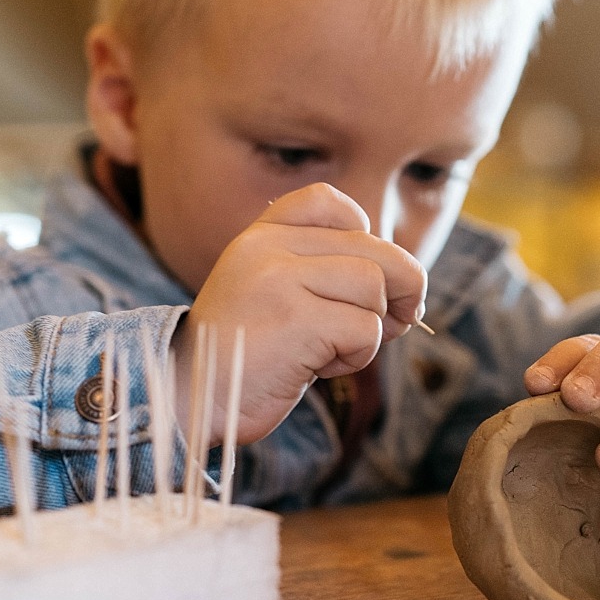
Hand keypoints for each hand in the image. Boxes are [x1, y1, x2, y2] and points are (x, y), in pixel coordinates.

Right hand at [174, 183, 425, 444]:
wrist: (188, 398)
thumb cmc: (242, 356)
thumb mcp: (272, 293)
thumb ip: (323, 272)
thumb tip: (411, 287)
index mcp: (259, 236)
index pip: (329, 201)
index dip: (363, 234)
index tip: (359, 276)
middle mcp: (267, 247)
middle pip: (374, 250)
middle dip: (400, 290)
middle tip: (393, 323)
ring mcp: (279, 280)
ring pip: (374, 287)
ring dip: (371, 329)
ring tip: (332, 351)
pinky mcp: (295, 320)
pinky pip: (365, 329)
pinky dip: (357, 356)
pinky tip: (321, 368)